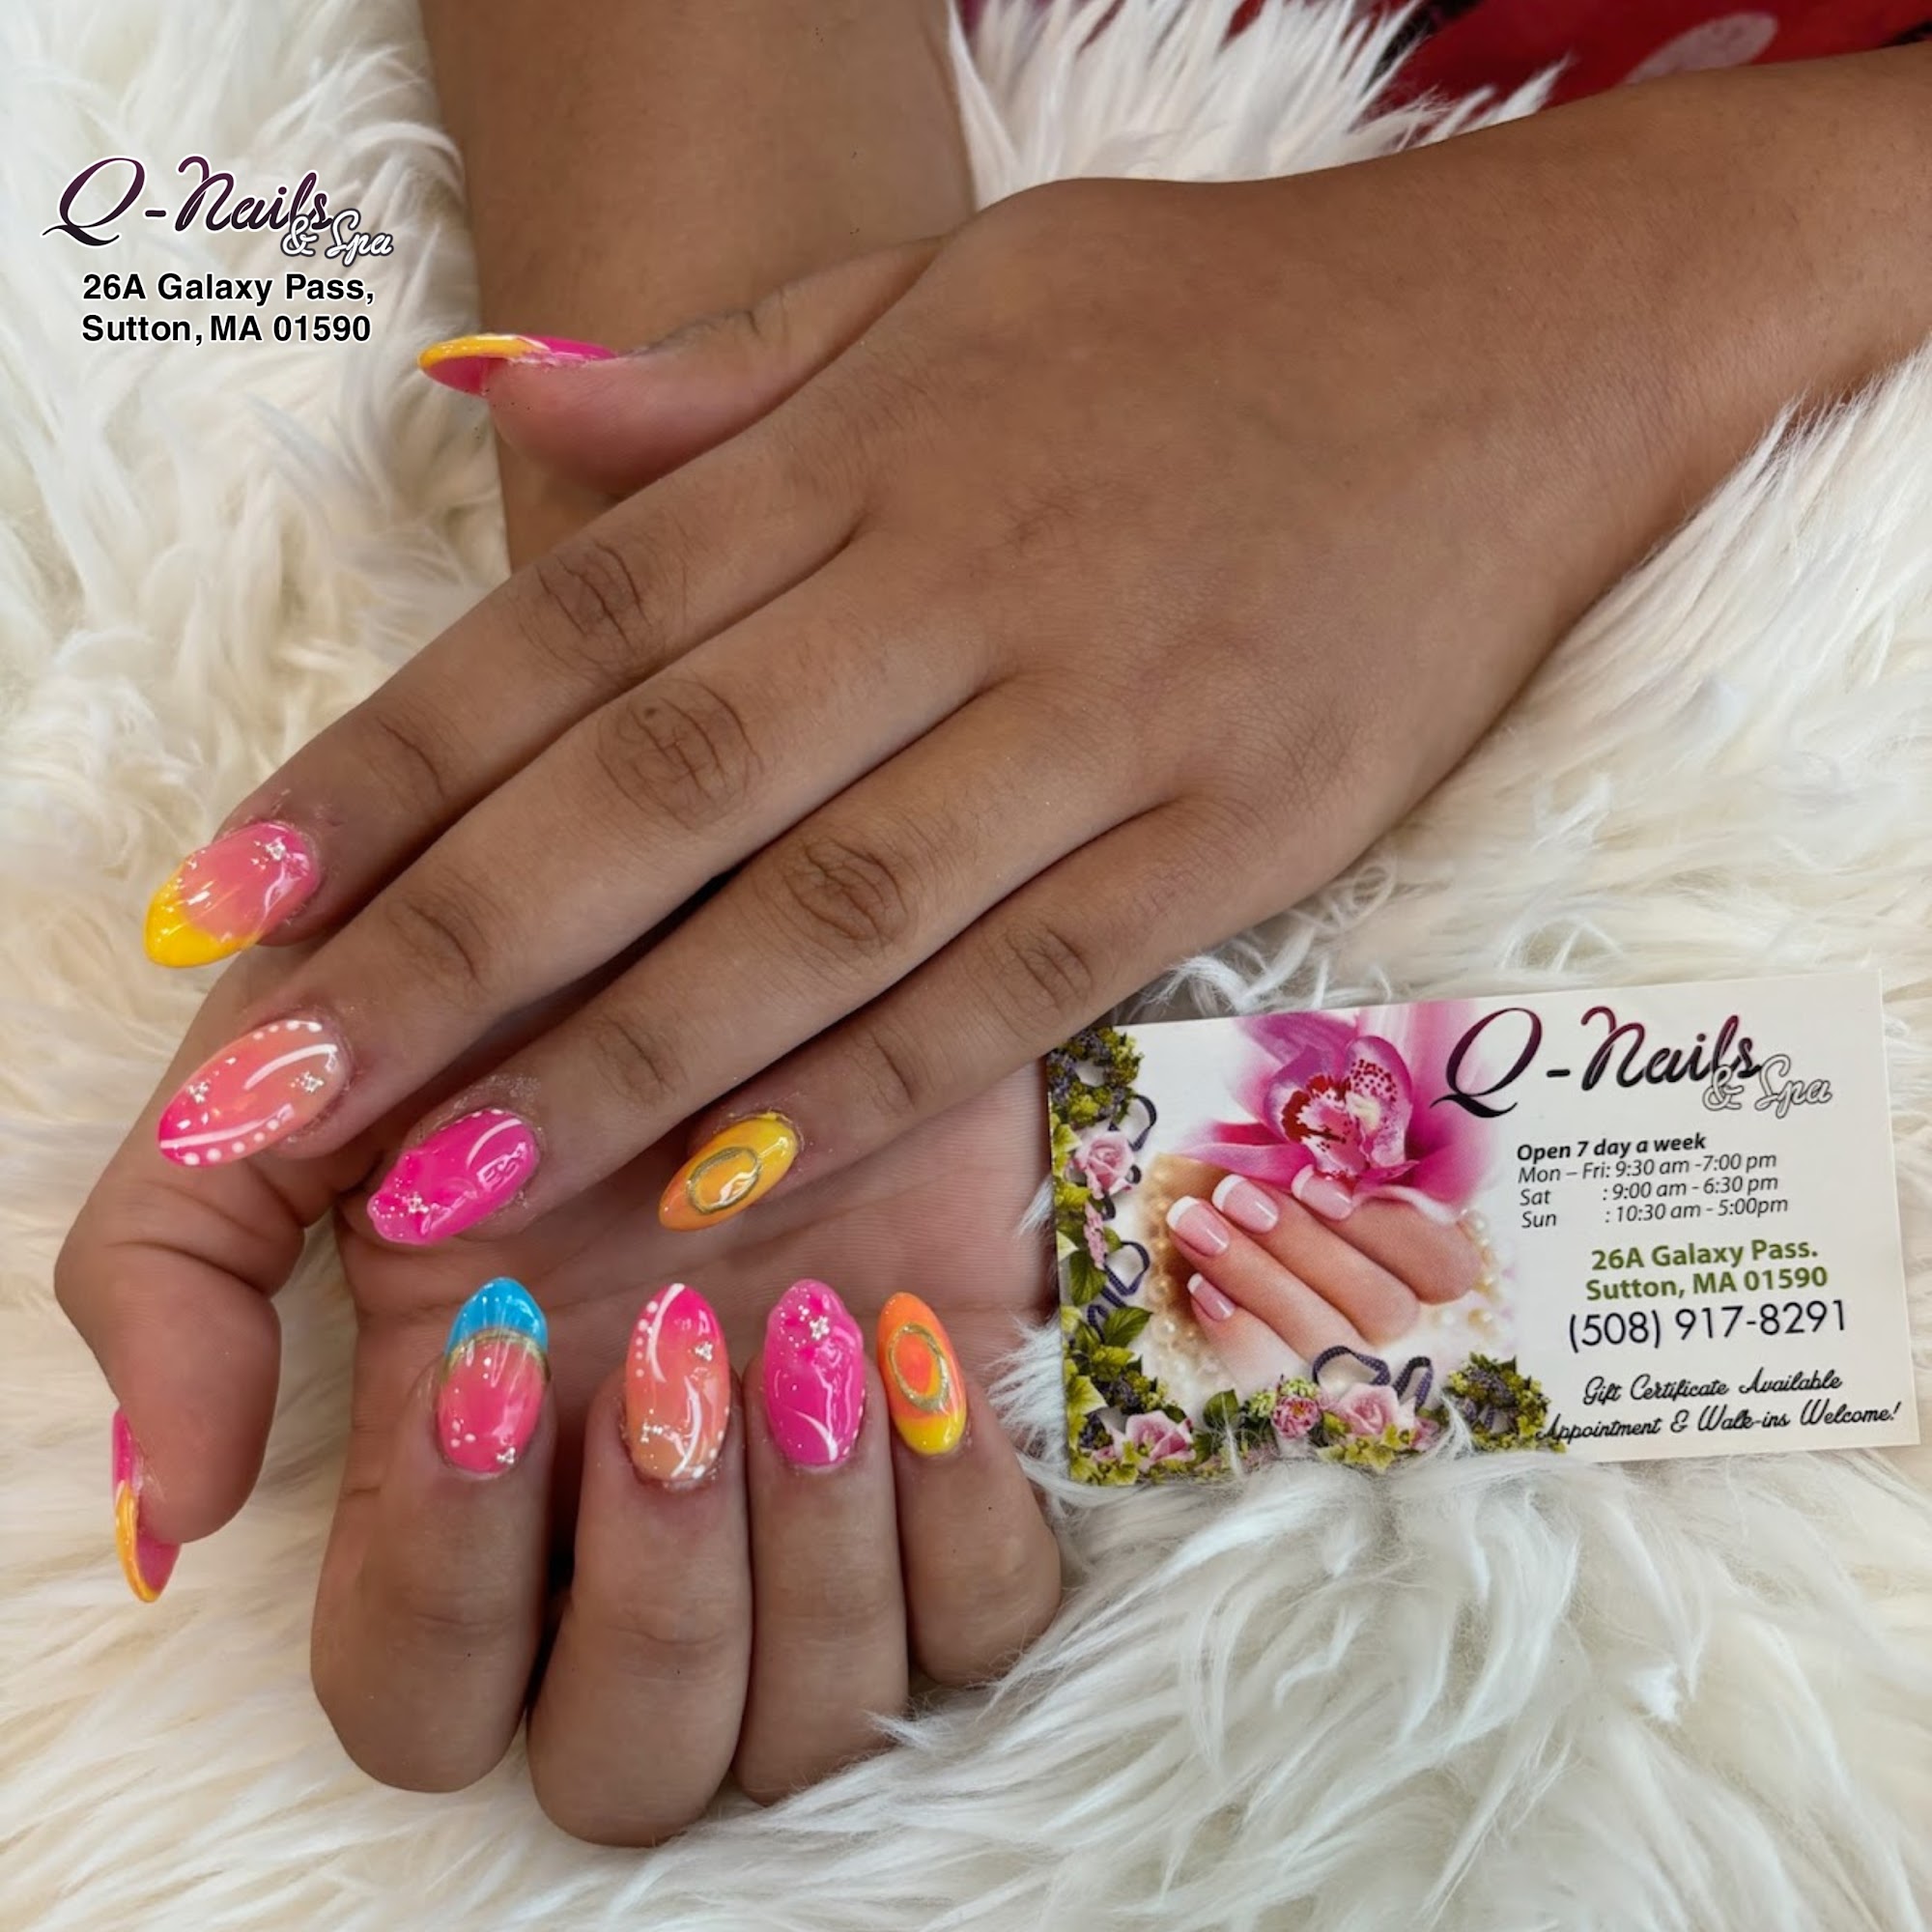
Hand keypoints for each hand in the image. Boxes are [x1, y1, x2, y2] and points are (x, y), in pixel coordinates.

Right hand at [61, 948, 1058, 1837]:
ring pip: (814, 1723)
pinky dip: (957, 1524)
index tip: (498, 1357)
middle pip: (627, 1765)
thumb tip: (173, 1510)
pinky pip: (985, 1622)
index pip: (415, 1697)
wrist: (779, 864)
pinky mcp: (963, 1451)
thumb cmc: (534, 960)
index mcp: (471, 1466)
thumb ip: (176, 1265)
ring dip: (812, 1559)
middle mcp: (639, 1519)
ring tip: (817, 1331)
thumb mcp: (307, 1066)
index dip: (440, 1587)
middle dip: (654, 1599)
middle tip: (679, 1359)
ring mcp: (813, 1501)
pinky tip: (918, 1343)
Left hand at [142, 86, 1811, 1248]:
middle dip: (455, 958)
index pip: (585, 621)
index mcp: (874, 448)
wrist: (1513, 353)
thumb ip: (717, 377)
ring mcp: (1108, 724)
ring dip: (623, 1067)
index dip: (394, 767)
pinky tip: (724, 1189)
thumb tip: (486, 397)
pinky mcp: (1232, 838)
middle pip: (665, 791)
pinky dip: (866, 1093)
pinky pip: (1019, 988)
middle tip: (276, 1108)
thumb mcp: (950, 283)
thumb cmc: (1205, 322)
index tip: (234, 902)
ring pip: (827, 917)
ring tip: (447, 1194)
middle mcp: (969, 587)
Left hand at [1154, 1159, 1478, 1395]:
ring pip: (1328, 1344)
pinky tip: (1201, 1289)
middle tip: (1235, 1194)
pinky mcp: (1293, 1408)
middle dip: (1302, 1245)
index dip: (1388, 1228)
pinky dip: (1238, 1334)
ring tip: (1195, 1225)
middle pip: (1384, 1307)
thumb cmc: (1261, 1188)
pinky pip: (1275, 1385)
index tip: (1312, 1183)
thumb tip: (1315, 1127)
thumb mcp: (1295, 1157)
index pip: (1445, 1265)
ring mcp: (1351, 1380)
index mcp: (1423, 1266)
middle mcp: (1404, 1333)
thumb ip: (1323, 1147)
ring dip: (1258, 1279)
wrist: (1204, 1235)